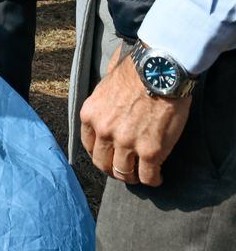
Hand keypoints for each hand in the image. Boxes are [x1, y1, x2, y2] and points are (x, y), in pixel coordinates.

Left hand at [80, 52, 191, 186]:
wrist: (161, 70)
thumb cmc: (137, 70)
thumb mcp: (107, 80)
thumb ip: (103, 96)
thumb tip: (107, 92)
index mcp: (91, 114)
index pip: (88, 144)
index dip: (100, 153)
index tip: (109, 155)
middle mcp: (104, 131)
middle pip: (103, 163)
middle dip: (113, 169)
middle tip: (124, 169)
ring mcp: (127, 143)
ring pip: (124, 173)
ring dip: (132, 176)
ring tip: (141, 175)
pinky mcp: (151, 151)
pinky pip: (148, 176)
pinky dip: (153, 180)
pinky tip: (158, 177)